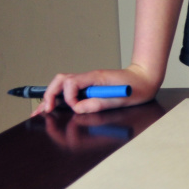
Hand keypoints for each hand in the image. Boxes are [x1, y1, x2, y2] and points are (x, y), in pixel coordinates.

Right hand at [32, 63, 158, 115]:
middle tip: (44, 111)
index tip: (73, 108)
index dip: (69, 97)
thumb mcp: (122, 98)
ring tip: (41, 111)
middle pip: (61, 80)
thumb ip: (100, 103)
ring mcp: (89, 81)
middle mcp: (90, 77)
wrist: (147, 78)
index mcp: (96, 77)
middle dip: (50, 95)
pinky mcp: (90, 86)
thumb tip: (78, 109)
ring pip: (62, 83)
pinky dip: (59, 96)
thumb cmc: (138, 87)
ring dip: (51, 95)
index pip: (72, 83)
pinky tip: (52, 107)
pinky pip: (70, 89)